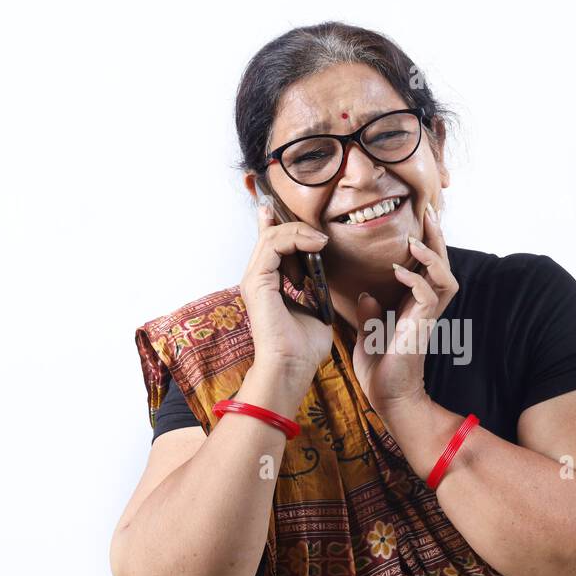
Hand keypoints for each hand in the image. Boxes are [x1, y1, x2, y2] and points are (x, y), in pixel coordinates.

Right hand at [239, 198, 334, 387]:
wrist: (292, 368)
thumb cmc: (303, 347)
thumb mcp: (315, 309)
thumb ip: (315, 290)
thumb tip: (322, 277)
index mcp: (268, 285)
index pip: (269, 245)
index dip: (274, 222)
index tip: (279, 207)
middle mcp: (257, 279)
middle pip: (271, 235)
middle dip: (296, 227)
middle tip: (321, 237)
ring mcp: (254, 279)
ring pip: (271, 236)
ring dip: (299, 233)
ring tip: (321, 242)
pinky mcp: (257, 282)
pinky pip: (272, 245)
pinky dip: (294, 239)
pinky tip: (315, 246)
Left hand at [352, 201, 457, 414]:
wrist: (387, 398)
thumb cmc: (379, 370)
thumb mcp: (368, 335)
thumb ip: (369, 313)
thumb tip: (365, 293)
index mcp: (414, 305)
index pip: (425, 266)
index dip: (425, 242)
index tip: (416, 219)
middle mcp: (426, 308)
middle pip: (442, 263)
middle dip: (436, 236)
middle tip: (427, 210)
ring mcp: (427, 317)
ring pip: (444, 276)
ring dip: (431, 255)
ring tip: (415, 237)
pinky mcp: (422, 327)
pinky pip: (428, 296)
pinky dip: (415, 280)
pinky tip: (400, 269)